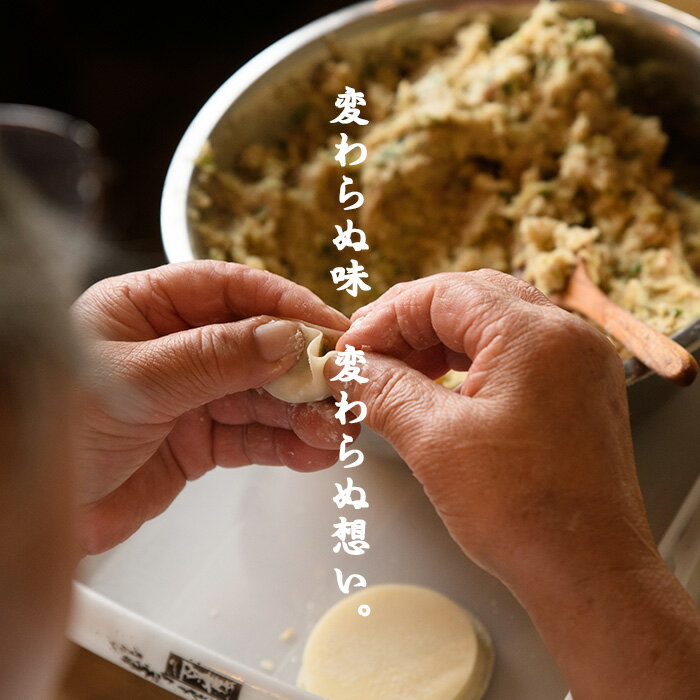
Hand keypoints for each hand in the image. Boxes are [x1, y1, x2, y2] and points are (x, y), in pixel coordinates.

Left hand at [73, 261, 357, 553]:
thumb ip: (213, 357)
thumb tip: (284, 335)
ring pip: (261, 396)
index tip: (330, 327)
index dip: (285, 304)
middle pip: (256, 346)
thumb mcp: (135, 380)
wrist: (24, 509)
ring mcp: (190, 396)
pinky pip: (251, 438)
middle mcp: (176, 347)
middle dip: (303, 368)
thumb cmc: (53, 426)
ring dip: (303, 413)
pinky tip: (313, 452)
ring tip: (338, 430)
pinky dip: (285, 445)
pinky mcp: (197, 443)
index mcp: (150, 308)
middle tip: (345, 388)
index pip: (232, 290)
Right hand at [327, 269, 699, 698]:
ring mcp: (578, 361)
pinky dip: (470, 360)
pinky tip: (439, 386)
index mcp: (534, 334)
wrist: (590, 575)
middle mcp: (566, 335)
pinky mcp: (578, 388)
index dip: (386, 317)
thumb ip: (382, 389)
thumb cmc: (522, 512)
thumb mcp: (434, 441)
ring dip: (439, 340)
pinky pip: (515, 352)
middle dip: (411, 323)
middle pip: (470, 299)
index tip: (352, 348)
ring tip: (398, 371)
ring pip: (492, 322)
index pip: (443, 294)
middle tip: (369, 354)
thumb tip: (345, 367)